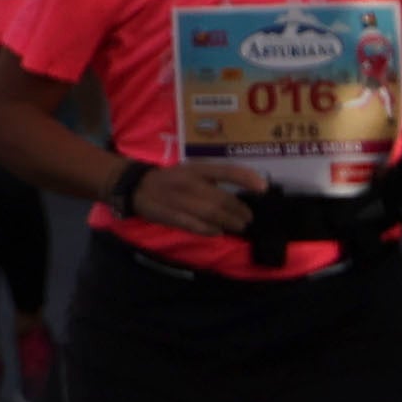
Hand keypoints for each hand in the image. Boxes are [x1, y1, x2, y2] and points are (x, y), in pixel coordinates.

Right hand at [125, 160, 261, 236]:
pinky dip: (209, 230)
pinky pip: (194, 225)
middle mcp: (190, 183)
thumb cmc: (173, 178)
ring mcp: (179, 200)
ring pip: (211, 214)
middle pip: (222, 199)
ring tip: (239, 226)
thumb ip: (216, 178)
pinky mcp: (170, 215)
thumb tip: (245, 189)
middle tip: (248, 218)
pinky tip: (218, 232)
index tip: (264, 189)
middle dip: (239, 211)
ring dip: (229, 222)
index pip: (227, 171)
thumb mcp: (194, 170)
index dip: (247, 179)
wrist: (138, 187)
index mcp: (197, 169)